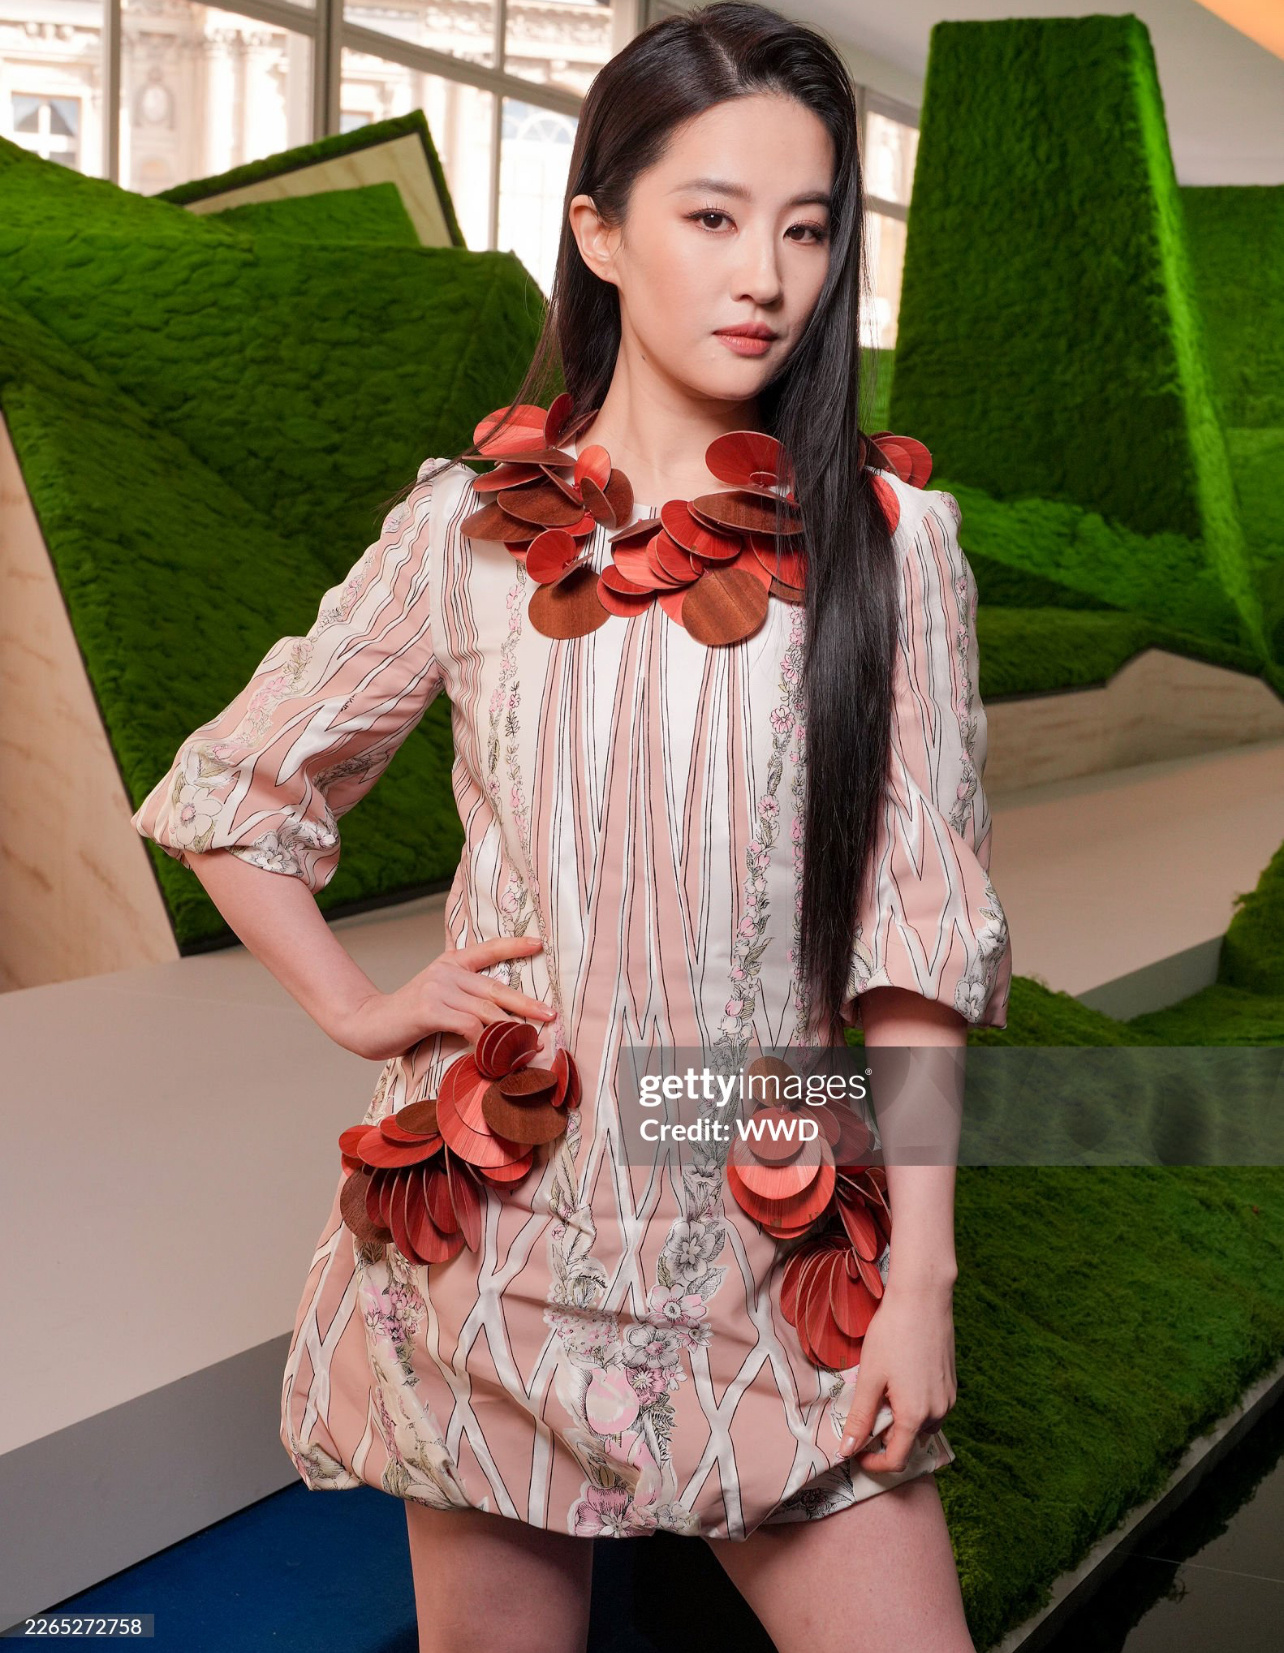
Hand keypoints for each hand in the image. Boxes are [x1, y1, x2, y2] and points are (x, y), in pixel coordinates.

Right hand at [331, 935, 556, 1059]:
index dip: (514, 946)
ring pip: (486, 1010)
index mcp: (450, 963)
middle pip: (496, 987)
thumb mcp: (438, 999)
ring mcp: (438, 989)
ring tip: (529, 1043)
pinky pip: (468, 1026)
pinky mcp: (429, 1010)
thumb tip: (500, 1021)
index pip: (487, 949)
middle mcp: (446, 972)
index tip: (539, 944)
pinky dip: (485, 1041)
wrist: (368, 1024)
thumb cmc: (407, 1018)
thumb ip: (464, 1001)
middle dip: (526, 1003)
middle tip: (550, 1015)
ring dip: (511, 1030)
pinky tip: (495, 1054)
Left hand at [837, 1278, 957, 1471]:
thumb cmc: (892, 1334)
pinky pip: (932, 1408)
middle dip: (886, 1436)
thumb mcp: (870, 1377)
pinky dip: (915, 1406)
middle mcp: (938, 1413)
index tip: (856, 1450)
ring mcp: (948, 1398)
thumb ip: (859, 1418)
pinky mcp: (952, 1384)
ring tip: (882, 1391)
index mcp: (915, 1416)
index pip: (896, 1460)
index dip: (873, 1462)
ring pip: (922, 1426)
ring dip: (901, 1420)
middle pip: (909, 1443)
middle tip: (866, 1409)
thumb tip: (846, 1451)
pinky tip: (900, 1379)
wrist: (923, 1298)